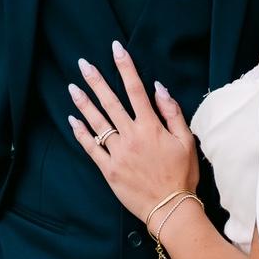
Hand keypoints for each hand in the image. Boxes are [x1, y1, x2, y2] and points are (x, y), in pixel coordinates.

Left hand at [68, 40, 198, 222]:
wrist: (170, 209)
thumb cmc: (182, 174)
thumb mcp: (186, 140)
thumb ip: (172, 112)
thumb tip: (159, 88)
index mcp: (150, 127)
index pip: (135, 89)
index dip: (125, 67)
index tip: (115, 49)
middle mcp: (131, 136)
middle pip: (110, 102)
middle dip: (96, 80)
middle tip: (83, 64)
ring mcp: (118, 154)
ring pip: (97, 123)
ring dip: (84, 103)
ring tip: (72, 87)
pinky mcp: (109, 171)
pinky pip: (91, 149)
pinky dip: (81, 134)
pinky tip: (72, 120)